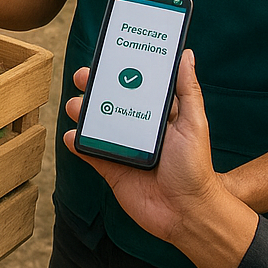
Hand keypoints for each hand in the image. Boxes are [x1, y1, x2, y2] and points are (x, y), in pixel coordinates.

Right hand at [64, 53, 258, 267]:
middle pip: (110, 102)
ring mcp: (122, 149)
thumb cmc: (196, 167)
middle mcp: (137, 129)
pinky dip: (77, 143)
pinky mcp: (110, 169)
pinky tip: (72, 135)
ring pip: (96, 125)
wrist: (187, 213)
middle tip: (82, 77)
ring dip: (82, 112)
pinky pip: (88, 152)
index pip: (134, 86)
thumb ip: (187, 90)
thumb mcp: (194, 123)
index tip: (105, 57)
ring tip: (75, 106)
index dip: (118, 71)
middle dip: (94, 88)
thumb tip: (186, 54)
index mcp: (156, 116)